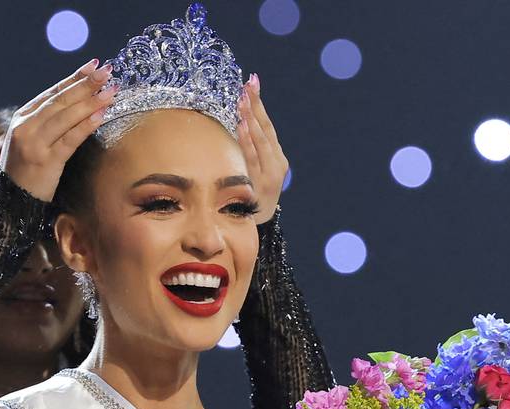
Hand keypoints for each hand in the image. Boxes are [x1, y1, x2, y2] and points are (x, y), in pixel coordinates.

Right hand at [0, 60, 115, 201]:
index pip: (52, 93)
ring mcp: (34, 144)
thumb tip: (77, 102)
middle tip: (107, 71)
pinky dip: (85, 125)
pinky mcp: (46, 161)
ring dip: (90, 101)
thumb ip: (46, 122)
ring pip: (66, 117)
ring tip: (111, 91)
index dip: (74, 78)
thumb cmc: (27, 171)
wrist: (11, 202)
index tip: (93, 65)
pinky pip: (70, 139)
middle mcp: (26, 127)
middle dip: (85, 84)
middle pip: (60, 100)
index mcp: (22, 118)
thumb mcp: (30, 140)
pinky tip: (100, 115)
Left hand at [236, 74, 286, 224]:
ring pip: (259, 141)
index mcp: (276, 158)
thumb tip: (232, 120)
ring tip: (243, 99)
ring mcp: (269, 175)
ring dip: (251, 117)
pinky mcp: (259, 184)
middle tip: (246, 85)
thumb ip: (248, 151)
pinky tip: (241, 124)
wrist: (256, 226)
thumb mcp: (253, 173)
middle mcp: (276, 164)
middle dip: (255, 105)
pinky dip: (247, 139)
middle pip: (264, 129)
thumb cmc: (249, 197)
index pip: (266, 125)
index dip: (259, 103)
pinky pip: (251, 157)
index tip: (251, 81)